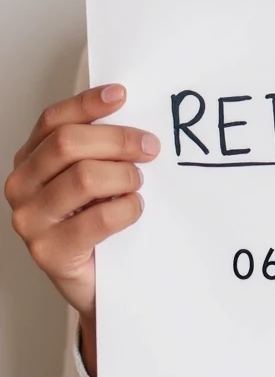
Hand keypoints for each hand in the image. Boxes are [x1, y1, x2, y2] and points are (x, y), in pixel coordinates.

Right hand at [4, 85, 160, 323]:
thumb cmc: (93, 224)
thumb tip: (130, 116)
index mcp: (30, 160)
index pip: (53, 120)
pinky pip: (97, 218)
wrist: (93, 281)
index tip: (121, 95)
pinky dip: (126, 209)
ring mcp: (30, 219)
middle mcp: (21, 186)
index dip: (88, 104)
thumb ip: (98, 148)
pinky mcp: (49, 251)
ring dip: (124, 176)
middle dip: (118, 140)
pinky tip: (133, 209)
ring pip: (84, 177)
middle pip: (68, 143)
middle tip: (149, 148)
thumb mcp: (92, 178)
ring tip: (137, 184)